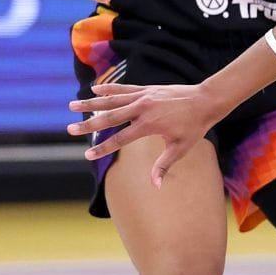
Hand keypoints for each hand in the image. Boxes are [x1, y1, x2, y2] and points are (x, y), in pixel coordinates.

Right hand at [67, 81, 221, 185]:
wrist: (206, 100)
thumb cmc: (195, 127)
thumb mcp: (181, 148)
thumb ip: (164, 165)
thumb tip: (155, 186)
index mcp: (149, 125)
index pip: (120, 139)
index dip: (103, 148)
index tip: (87, 155)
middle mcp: (142, 109)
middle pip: (109, 118)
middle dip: (88, 125)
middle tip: (69, 130)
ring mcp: (143, 97)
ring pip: (112, 101)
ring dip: (91, 104)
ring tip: (71, 105)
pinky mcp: (146, 89)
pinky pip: (123, 88)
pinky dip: (109, 89)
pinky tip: (94, 89)